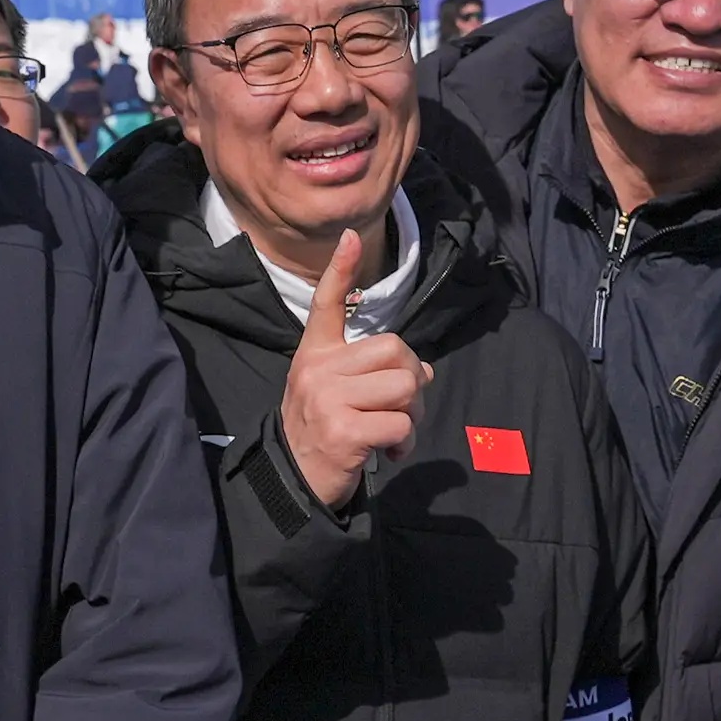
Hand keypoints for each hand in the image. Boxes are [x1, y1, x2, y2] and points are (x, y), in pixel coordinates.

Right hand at [275, 225, 429, 513]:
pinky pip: (401, 424)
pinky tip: (389, 453)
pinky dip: (405, 442)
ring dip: (413, 414)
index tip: (350, 237)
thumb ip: (374, 376)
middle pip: (395, 350)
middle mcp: (316, 371)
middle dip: (413, 380)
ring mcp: (327, 400)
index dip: (341, 271)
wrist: (294, 483)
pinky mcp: (343, 431)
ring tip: (396, 432)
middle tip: (403, 407)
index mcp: (314, 355)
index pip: (327, 306)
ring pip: (403, 387)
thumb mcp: (336, 394)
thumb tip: (426, 372)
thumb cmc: (323, 433)